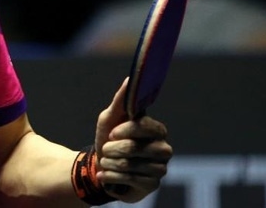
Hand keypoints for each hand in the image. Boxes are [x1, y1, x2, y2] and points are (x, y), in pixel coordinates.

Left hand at [93, 78, 172, 202]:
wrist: (102, 165)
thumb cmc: (109, 138)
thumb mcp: (110, 117)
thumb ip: (121, 100)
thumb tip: (129, 79)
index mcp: (156, 129)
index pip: (144, 127)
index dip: (125, 130)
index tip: (111, 134)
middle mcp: (163, 149)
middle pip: (134, 148)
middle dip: (112, 149)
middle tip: (106, 149)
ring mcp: (160, 168)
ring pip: (129, 165)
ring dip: (109, 163)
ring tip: (105, 161)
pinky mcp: (153, 185)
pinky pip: (128, 180)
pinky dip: (110, 176)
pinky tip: (105, 174)